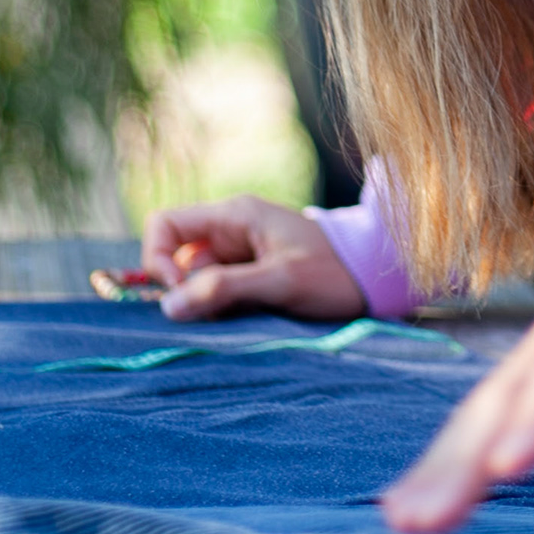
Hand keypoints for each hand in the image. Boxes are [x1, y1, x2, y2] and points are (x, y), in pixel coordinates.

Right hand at [140, 196, 367, 322]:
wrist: (375, 278)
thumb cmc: (333, 272)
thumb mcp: (281, 280)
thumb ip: (225, 289)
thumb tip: (169, 305)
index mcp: (234, 216)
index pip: (165, 224)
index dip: (157, 259)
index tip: (179, 294)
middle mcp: (230, 230)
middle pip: (176, 257)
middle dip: (186, 291)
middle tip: (221, 313)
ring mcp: (239, 253)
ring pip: (195, 281)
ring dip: (208, 305)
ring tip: (249, 314)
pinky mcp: (249, 276)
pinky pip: (217, 293)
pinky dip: (224, 310)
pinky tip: (254, 317)